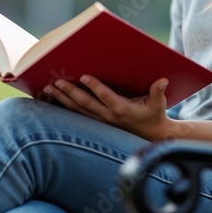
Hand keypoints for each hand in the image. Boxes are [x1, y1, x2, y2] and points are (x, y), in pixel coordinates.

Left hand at [44, 74, 172, 141]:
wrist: (150, 136)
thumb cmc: (154, 116)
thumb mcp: (159, 105)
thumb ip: (158, 92)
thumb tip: (163, 80)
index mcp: (121, 109)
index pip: (105, 96)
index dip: (95, 86)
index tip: (84, 76)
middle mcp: (108, 116)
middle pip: (85, 103)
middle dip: (70, 92)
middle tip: (56, 82)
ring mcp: (100, 120)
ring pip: (77, 110)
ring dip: (62, 99)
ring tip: (48, 89)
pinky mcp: (97, 122)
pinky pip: (77, 114)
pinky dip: (64, 107)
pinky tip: (53, 99)